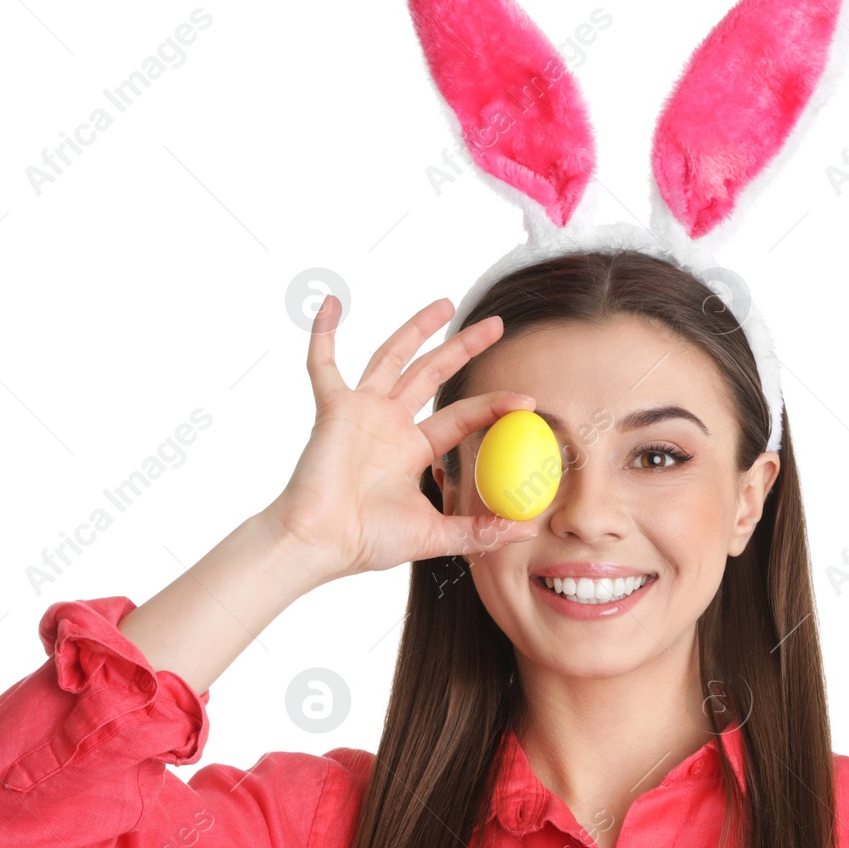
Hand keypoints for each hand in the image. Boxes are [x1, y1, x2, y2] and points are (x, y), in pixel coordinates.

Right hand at [270, 293, 539, 578]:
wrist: (320, 544)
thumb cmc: (367, 542)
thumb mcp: (434, 536)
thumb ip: (480, 531)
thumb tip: (528, 529)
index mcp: (412, 450)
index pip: (461, 417)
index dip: (494, 404)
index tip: (528, 400)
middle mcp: (389, 424)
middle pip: (432, 374)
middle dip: (463, 347)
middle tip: (496, 325)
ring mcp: (360, 412)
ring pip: (392, 357)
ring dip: (416, 328)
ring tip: (445, 303)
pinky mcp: (333, 409)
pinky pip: (323, 364)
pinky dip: (324, 333)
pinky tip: (331, 303)